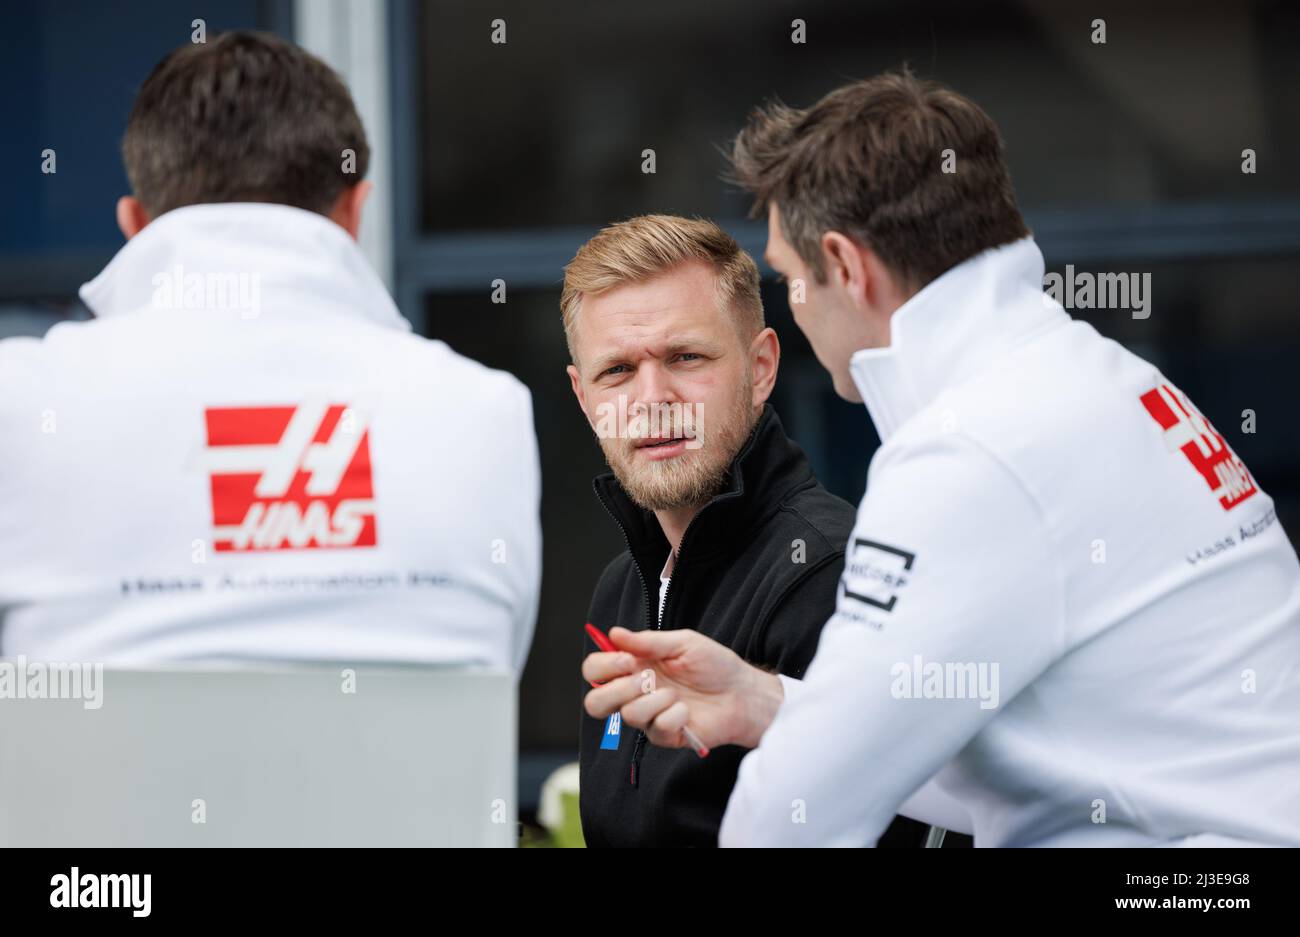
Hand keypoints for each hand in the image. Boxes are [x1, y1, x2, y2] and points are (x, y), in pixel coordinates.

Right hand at [582, 627, 784, 750]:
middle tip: (644, 679)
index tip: (627, 660)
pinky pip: (656, 728)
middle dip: (615, 690)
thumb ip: (647, 641)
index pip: (595, 670)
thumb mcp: (683, 642)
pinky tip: (687, 710)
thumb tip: (614, 633)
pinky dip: (674, 715)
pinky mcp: (664, 736)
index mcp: (634, 667)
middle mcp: (635, 694)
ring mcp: (648, 717)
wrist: (742, 692)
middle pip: (594, 703)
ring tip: (676, 694)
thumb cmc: (714, 665)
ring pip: (628, 715)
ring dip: (654, 700)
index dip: (603, 666)